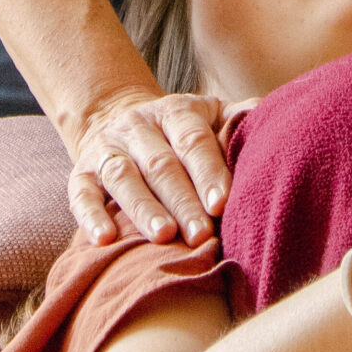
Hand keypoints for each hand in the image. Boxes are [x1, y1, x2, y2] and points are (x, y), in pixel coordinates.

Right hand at [68, 89, 235, 247]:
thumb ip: (237, 119)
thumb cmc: (180, 131)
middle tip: (201, 233)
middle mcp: (138, 126)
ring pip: (123, 177)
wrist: (119, 118)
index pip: (192, 140)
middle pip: (161, 164)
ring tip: (163, 236)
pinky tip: (105, 240)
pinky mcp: (80, 173)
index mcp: (175, 111)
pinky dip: (90, 217)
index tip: (222, 203)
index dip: (207, 171)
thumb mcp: (209, 115)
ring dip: (143, 208)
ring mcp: (107, 149)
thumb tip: (271, 115)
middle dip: (182, 200)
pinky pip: (81, 193)